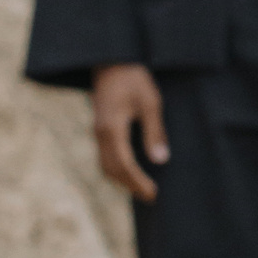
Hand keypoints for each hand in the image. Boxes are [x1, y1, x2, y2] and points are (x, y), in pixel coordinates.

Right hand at [91, 63, 167, 201]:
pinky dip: (117, 167)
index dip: (138, 182)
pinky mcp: (100, 128)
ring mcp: (97, 132)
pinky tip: (131, 169)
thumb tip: (160, 160)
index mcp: (112, 129)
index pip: (124, 165)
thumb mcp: (150, 102)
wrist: (112, 61)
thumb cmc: (134, 79)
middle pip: (112, 170)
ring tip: (142, 187)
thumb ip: (154, 132)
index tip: (153, 194)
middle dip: (130, 185)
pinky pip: (105, 155)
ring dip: (122, 179)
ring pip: (106, 165)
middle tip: (150, 196)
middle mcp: (100, 134)